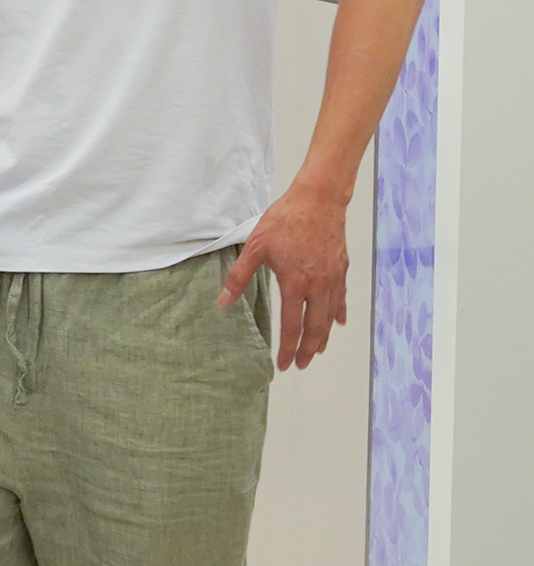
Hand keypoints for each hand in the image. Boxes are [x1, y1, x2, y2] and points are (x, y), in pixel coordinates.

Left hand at [222, 183, 346, 369]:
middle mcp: (319, 285)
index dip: (288, 348)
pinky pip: (341, 297)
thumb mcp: (255, 248)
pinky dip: (338, 312)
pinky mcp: (341, 267)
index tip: (284, 364)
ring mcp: (333, 277)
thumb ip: (238, 277)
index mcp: (295, 283)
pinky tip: (337, 322)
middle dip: (308, 349)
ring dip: (324, 335)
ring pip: (330, 315)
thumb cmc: (285, 221)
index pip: (292, 326)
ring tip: (317, 351)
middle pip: (315, 327)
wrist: (318, 200)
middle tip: (301, 365)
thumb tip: (222, 302)